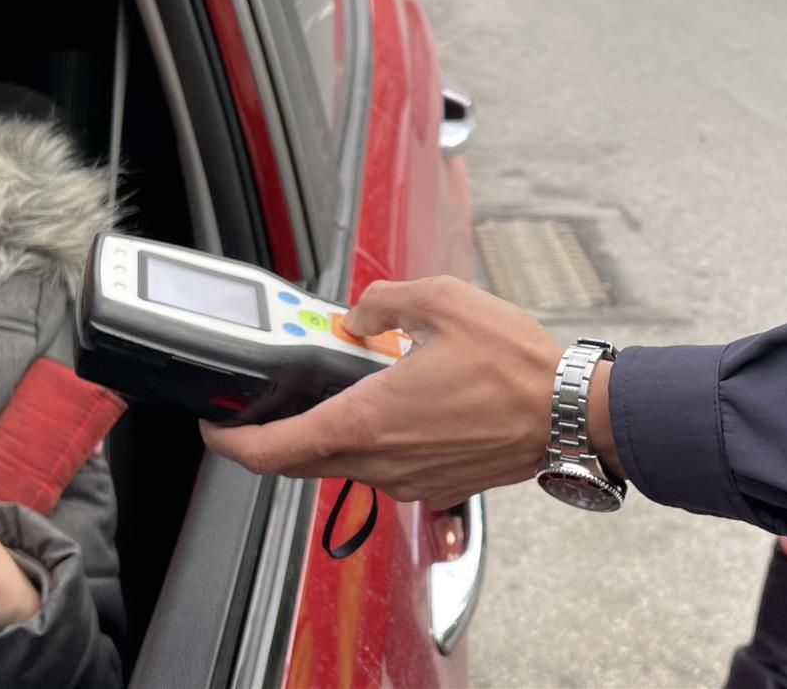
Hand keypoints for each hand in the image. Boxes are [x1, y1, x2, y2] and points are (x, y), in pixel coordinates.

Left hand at [201, 276, 577, 509]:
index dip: (229, 443)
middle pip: (300, 462)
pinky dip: (375, 441)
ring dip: (333, 432)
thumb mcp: (442, 300)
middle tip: (274, 398)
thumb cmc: (515, 365)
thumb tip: (358, 313)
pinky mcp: (436, 487)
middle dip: (277, 433)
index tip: (215, 427)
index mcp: (367, 421)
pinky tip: (400, 405)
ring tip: (354, 387)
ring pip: (343, 465)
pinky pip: (385, 468)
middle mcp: (381, 462)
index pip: (270, 452)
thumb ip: (383, 299)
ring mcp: (409, 482)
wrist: (572, 414)